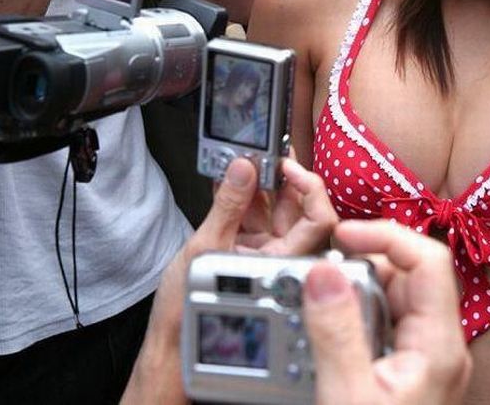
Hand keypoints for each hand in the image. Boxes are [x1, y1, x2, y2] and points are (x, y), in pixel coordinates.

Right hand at [121, 158, 336, 403]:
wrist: (171, 334)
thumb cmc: (188, 310)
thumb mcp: (204, 248)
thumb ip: (227, 206)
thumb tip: (243, 170)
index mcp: (284, 262)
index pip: (318, 220)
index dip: (310, 188)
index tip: (288, 167)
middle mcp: (281, 257)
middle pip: (297, 209)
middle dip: (283, 178)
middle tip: (266, 154)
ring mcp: (265, 252)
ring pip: (274, 209)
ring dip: (260, 182)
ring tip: (244, 160)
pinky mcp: (248, 248)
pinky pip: (254, 215)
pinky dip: (243, 195)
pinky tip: (230, 179)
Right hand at [304, 220, 471, 404]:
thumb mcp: (349, 394)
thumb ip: (336, 333)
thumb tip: (323, 272)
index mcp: (439, 345)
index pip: (428, 260)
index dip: (386, 236)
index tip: (342, 236)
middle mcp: (438, 344)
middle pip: (404, 276)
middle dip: (359, 269)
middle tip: (317, 282)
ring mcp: (423, 356)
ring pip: (389, 297)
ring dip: (351, 295)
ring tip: (316, 312)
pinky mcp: (404, 367)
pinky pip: (379, 323)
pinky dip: (351, 318)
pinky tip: (327, 336)